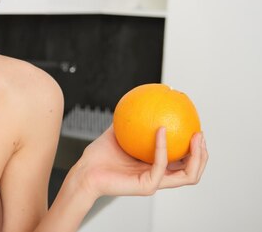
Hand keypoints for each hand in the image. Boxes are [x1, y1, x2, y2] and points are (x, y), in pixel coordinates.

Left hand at [76, 126, 207, 198]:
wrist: (85, 171)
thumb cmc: (99, 155)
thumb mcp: (118, 132)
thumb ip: (130, 120)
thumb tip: (139, 100)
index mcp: (155, 167)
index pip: (183, 161)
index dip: (195, 149)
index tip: (195, 128)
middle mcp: (158, 177)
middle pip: (192, 171)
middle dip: (202, 154)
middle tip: (200, 133)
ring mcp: (154, 183)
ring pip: (187, 175)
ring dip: (196, 156)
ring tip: (195, 136)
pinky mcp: (146, 186)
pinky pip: (160, 166)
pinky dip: (163, 147)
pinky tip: (161, 130)